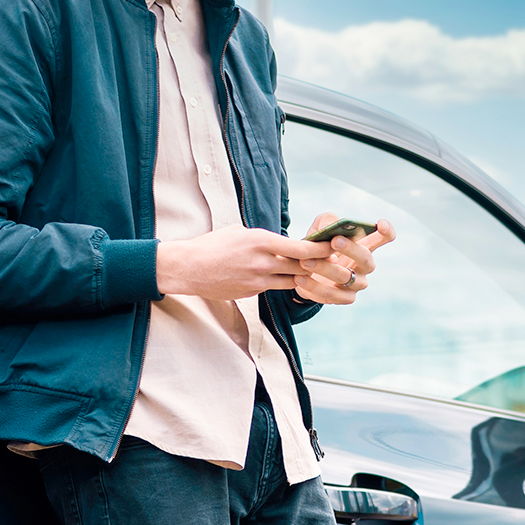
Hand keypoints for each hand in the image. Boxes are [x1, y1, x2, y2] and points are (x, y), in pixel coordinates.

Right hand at [157, 227, 332, 299]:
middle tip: (335, 262)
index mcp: (261, 241)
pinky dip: (284, 282)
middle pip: (303, 267)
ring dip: (305, 276)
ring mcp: (258, 280)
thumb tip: (283, 242)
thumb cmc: (213, 245)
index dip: (321, 249)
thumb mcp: (240, 232)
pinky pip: (275, 287)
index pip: (301, 248)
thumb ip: (264, 238)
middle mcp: (263, 262)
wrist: (189, 268)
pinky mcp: (252, 292)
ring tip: (317, 271)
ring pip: (293, 280)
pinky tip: (290, 278)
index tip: (333, 246)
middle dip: (320, 265)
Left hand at [293, 212, 396, 304]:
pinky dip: (315, 287)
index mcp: (364, 245)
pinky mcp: (345, 298)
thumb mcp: (319, 228)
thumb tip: (331, 225)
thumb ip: (326, 221)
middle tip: (334, 240)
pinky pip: (332, 295)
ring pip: (345, 277)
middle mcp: (365, 265)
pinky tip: (300, 278)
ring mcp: (357, 283)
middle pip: (366, 258)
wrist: (302, 271)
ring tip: (305, 262)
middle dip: (351, 249)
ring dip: (325, 269)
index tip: (380, 224)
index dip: (386, 231)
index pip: (385, 237)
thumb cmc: (317, 246)